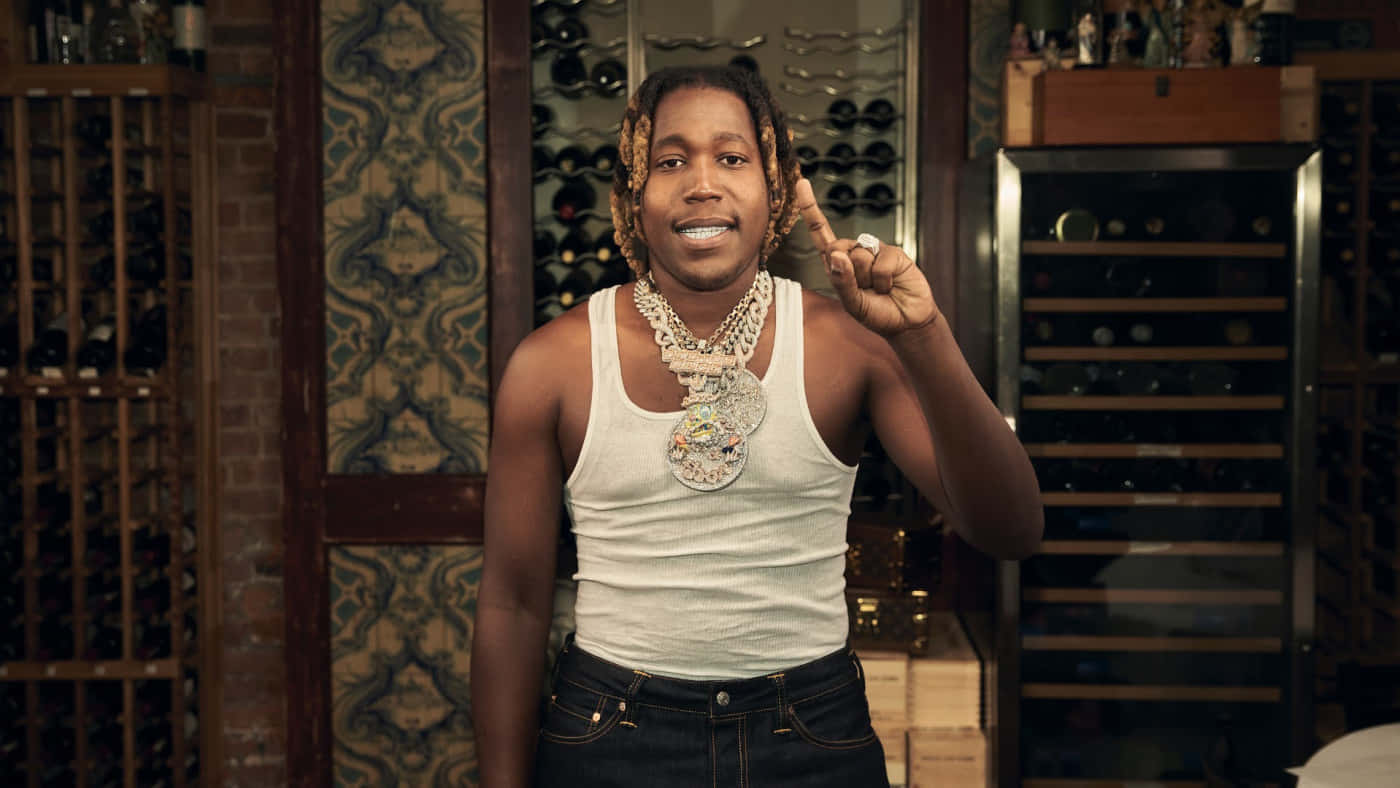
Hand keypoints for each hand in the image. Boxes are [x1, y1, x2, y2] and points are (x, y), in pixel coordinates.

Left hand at [794, 178, 940, 336]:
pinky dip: (883, 280)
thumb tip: (836, 254)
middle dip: (846, 271)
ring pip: (858, 255)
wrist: (907, 321)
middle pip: (836, 246)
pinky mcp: (893, 253)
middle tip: (863, 289)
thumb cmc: (877, 313)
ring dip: (866, 278)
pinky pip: (880, 261)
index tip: (802, 182)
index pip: (820, 232)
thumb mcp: (852, 303)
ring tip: (879, 289)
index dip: (810, 208)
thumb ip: (841, 281)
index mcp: (837, 264)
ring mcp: (874, 251)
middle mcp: (854, 253)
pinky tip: (891, 286)